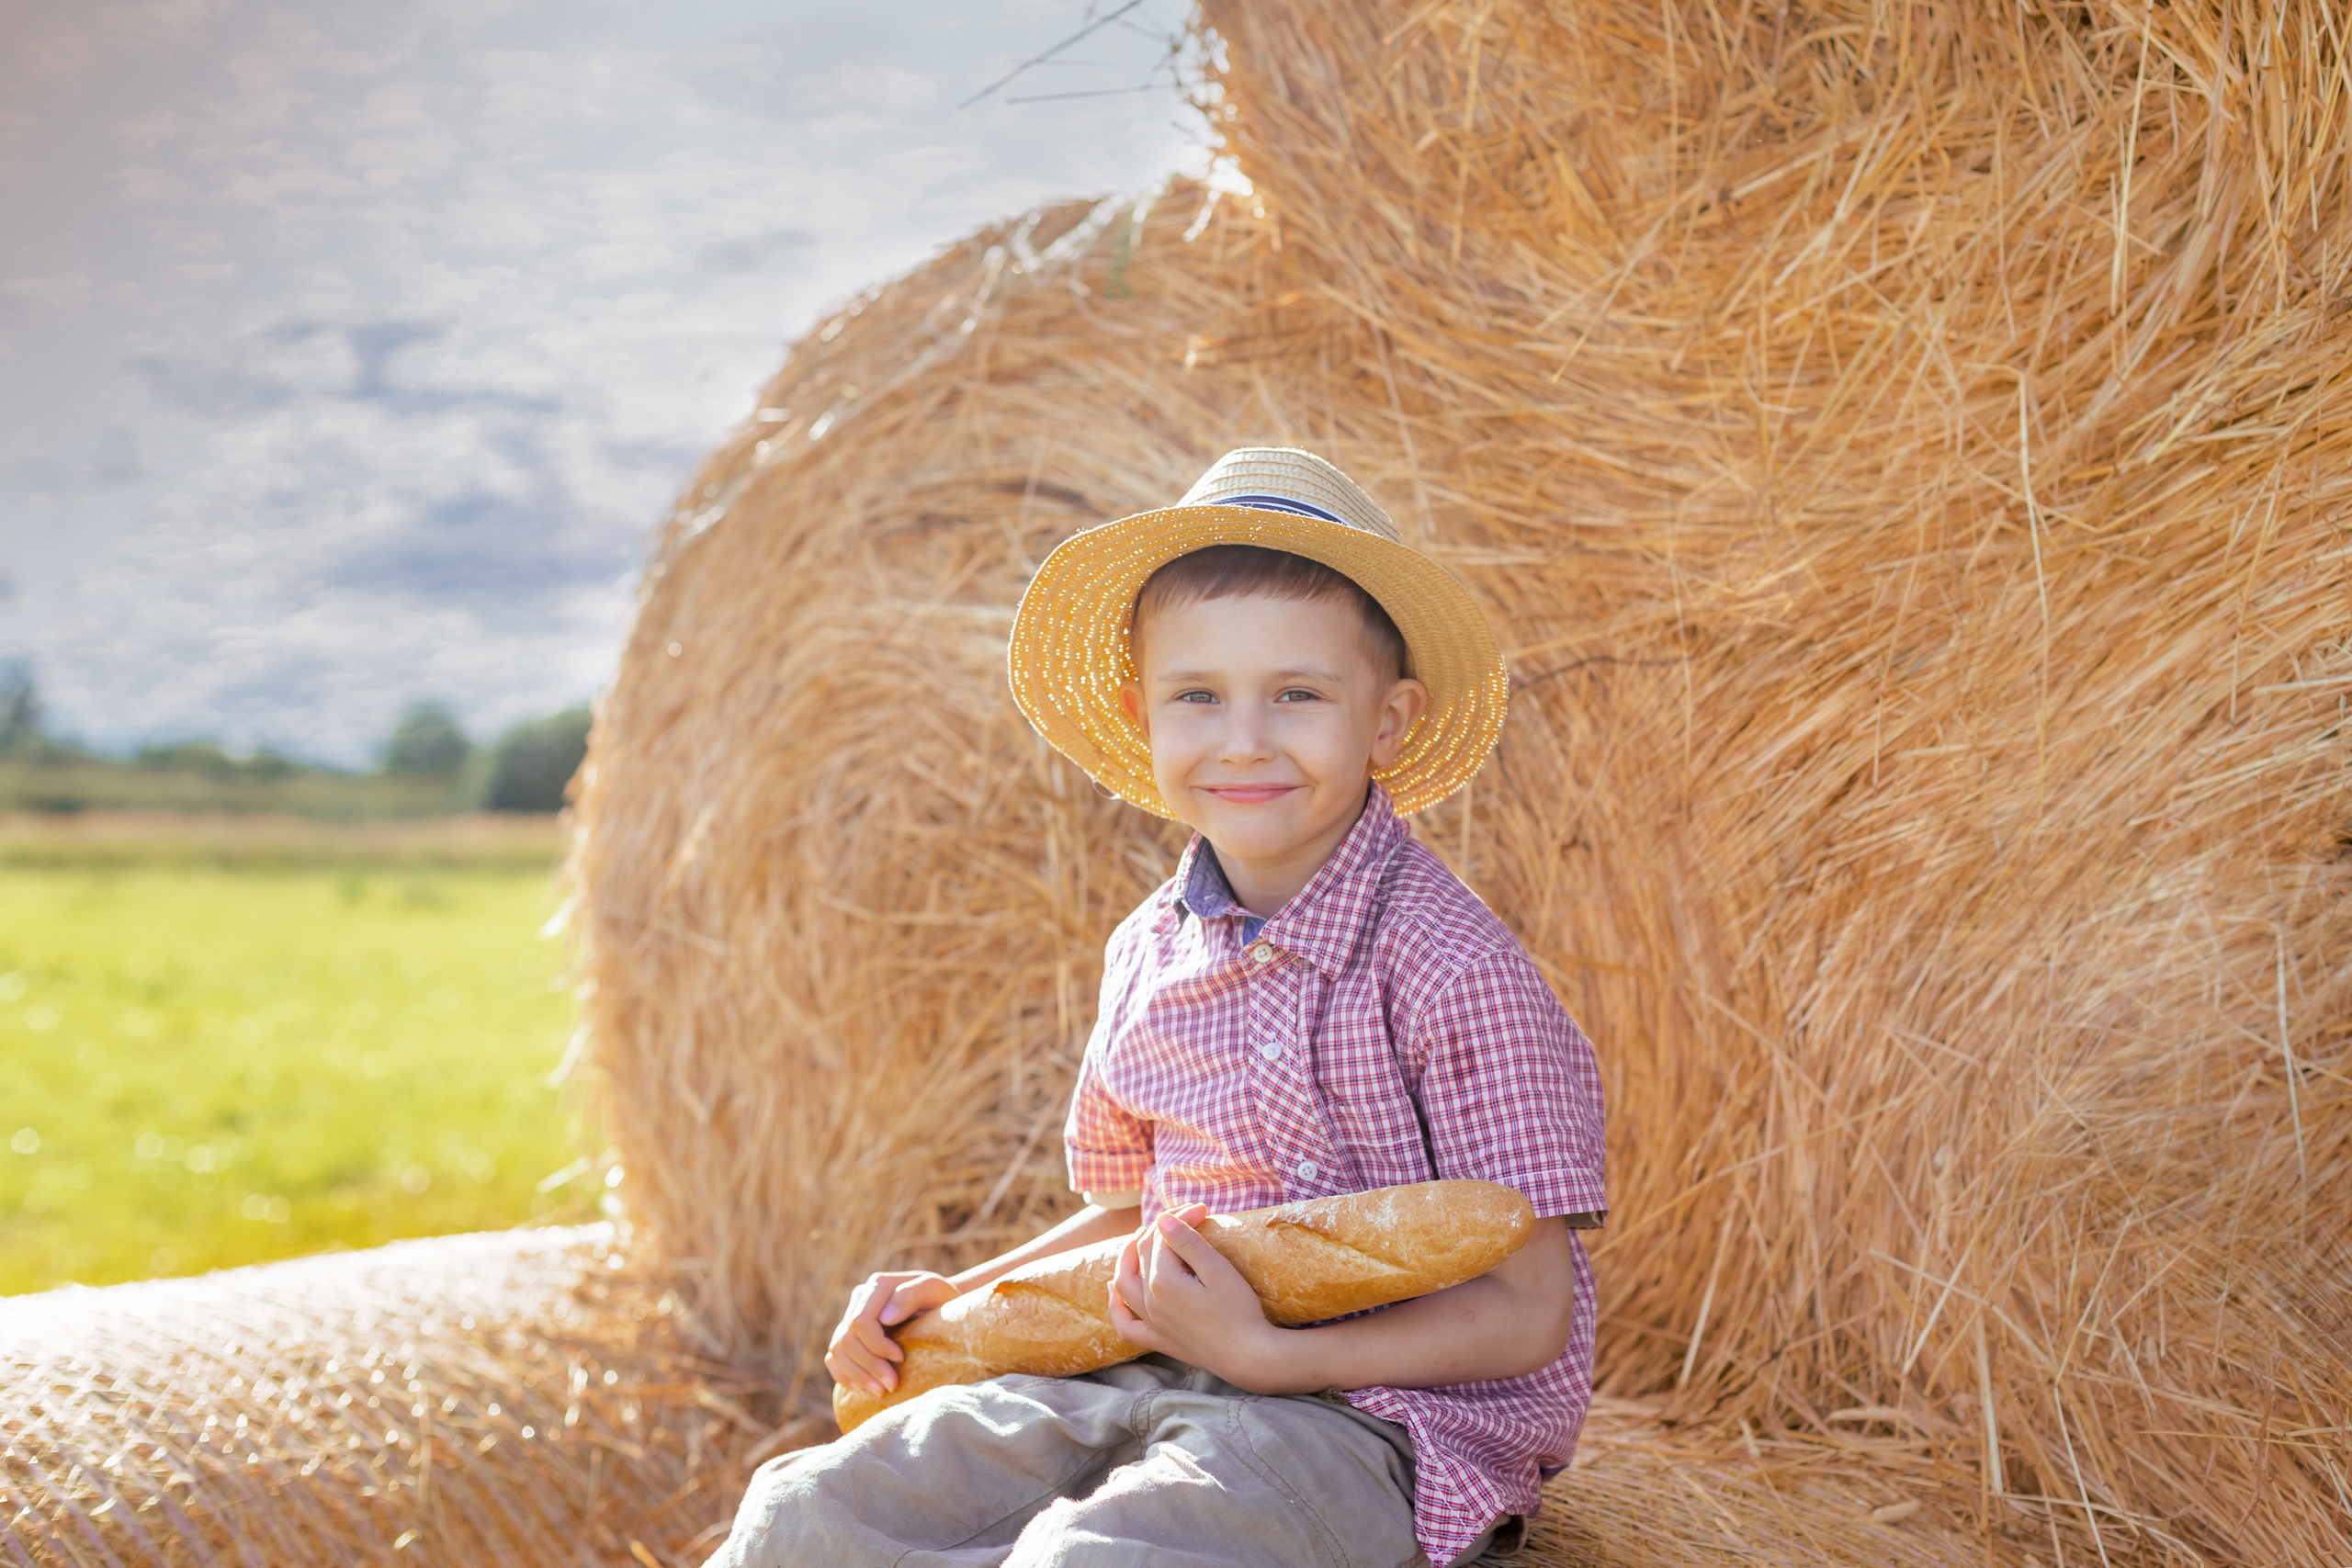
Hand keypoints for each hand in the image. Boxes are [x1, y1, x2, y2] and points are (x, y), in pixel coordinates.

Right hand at [825, 1270, 957, 1395]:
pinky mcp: (849, 1336)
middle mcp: (860, 1299)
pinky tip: (863, 1388)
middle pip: (846, 1340)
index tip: (900, 1358)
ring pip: (837, 1351)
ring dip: (857, 1376)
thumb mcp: (935, 1291)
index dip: (876, 1346)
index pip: (860, 1323)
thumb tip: (885, 1318)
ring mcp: (851, 1317)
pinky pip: (833, 1359)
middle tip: (892, 1385)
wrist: (940, 1306)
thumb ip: (911, 1295)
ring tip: (881, 1391)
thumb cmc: (941, 1299)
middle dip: (868, 1366)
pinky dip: (845, 1376)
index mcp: (877, 1286)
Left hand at [1108, 1204, 1282, 1385]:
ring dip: (1127, 1257)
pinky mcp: (1159, 1340)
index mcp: (1163, 1281)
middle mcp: (1149, 1301)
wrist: (1248, 1356)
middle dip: (1162, 1229)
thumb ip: (1187, 1242)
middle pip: (1143, 1253)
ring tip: (1139, 1238)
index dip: (1181, 1216)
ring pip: (1125, 1283)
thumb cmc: (1239, 1310)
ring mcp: (1152, 1322)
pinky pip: (1126, 1324)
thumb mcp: (1218, 1270)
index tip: (1203, 1209)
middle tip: (1185, 1216)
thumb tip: (1162, 1218)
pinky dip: (1115, 1305)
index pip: (1164, 1237)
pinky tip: (1113, 1290)